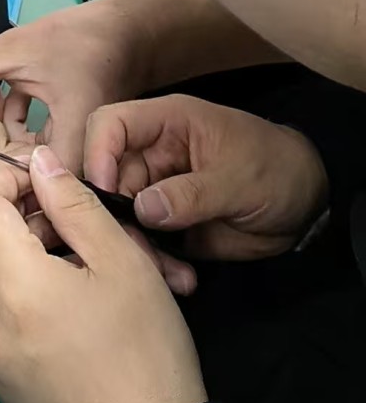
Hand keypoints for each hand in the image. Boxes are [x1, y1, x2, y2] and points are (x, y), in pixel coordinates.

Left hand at [0, 0, 150, 172]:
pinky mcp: (71, 145)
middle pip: (14, 173)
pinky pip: (33, 149)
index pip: (11, 179)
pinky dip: (13, 124)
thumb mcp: (15, 49)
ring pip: (21, 159)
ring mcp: (73, 156)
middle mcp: (75, 162)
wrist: (132, 32)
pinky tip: (0, 94)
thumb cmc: (85, 40)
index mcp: (68, 148)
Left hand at [0, 82, 196, 295]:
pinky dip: (16, 282)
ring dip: (12, 241)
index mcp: (12, 285)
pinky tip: (62, 279)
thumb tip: (39, 160)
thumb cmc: (149, 351)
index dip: (8, 173)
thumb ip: (75, 199)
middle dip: (5, 204)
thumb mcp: (122, 258)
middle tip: (55, 201)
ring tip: (67, 239)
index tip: (45, 176)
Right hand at [85, 93, 328, 258]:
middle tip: (137, 251)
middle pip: (106, 179)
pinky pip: (144, 243)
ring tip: (169, 273)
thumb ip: (192, 193)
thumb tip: (143, 209)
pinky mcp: (165, 224)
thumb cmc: (276, 169)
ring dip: (136, 248)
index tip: (104, 193)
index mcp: (166, 123)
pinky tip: (182, 279)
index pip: (110, 124)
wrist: (304, 205)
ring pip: (120, 218)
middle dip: (113, 217)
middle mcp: (152, 155)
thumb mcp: (239, 178)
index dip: (97, 153)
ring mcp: (156, 191)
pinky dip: (155, 264)